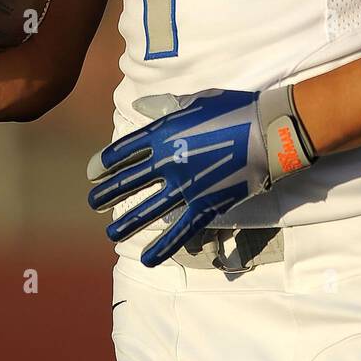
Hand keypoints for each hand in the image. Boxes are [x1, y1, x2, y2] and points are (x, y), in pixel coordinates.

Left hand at [86, 85, 317, 267]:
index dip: (106, 162)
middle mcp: (167, 162)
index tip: (94, 172)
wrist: (266, 131)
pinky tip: (146, 260)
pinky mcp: (205, 206)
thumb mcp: (194, 101)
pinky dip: (163, 247)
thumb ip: (164, 106)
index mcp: (163, 133)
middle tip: (94, 203)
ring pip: (148, 210)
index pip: (125, 151)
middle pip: (129, 181)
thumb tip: (141, 105)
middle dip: (108, 193)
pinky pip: (180, 231)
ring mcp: (185, 187)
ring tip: (110, 233)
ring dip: (127, 223)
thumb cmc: (233, 109)